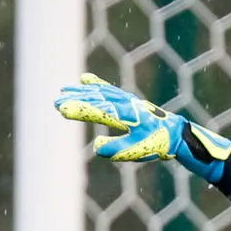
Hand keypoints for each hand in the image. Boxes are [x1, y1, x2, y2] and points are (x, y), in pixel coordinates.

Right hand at [53, 73, 230, 181]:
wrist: (175, 133)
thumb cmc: (157, 143)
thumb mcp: (137, 150)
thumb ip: (117, 149)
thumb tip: (97, 148)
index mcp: (126, 115)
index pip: (98, 111)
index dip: (80, 110)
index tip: (63, 109)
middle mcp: (125, 103)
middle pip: (95, 99)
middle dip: (75, 100)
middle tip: (55, 102)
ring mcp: (126, 100)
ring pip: (100, 92)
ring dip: (81, 92)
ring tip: (62, 90)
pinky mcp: (127, 100)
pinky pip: (109, 90)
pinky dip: (96, 84)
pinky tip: (85, 80)